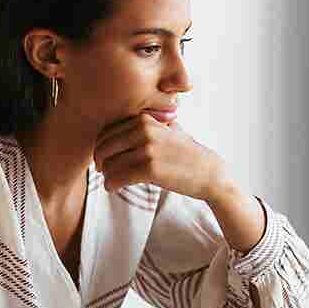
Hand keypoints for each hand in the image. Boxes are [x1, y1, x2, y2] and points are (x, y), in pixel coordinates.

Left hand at [94, 114, 226, 199]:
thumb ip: (148, 124)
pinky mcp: (150, 169)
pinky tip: (113, 188)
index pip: (107, 131)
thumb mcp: (168, 129)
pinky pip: (118, 177)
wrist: (208, 172)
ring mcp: (148, 149)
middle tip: (103, 171)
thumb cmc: (186, 154)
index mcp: (145, 119)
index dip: (100, 146)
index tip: (103, 158)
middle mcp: (145, 130)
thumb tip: (119, 127)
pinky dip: (111, 185)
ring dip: (106, 176)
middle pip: (104, 146)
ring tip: (110, 182)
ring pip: (109, 164)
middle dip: (100, 161)